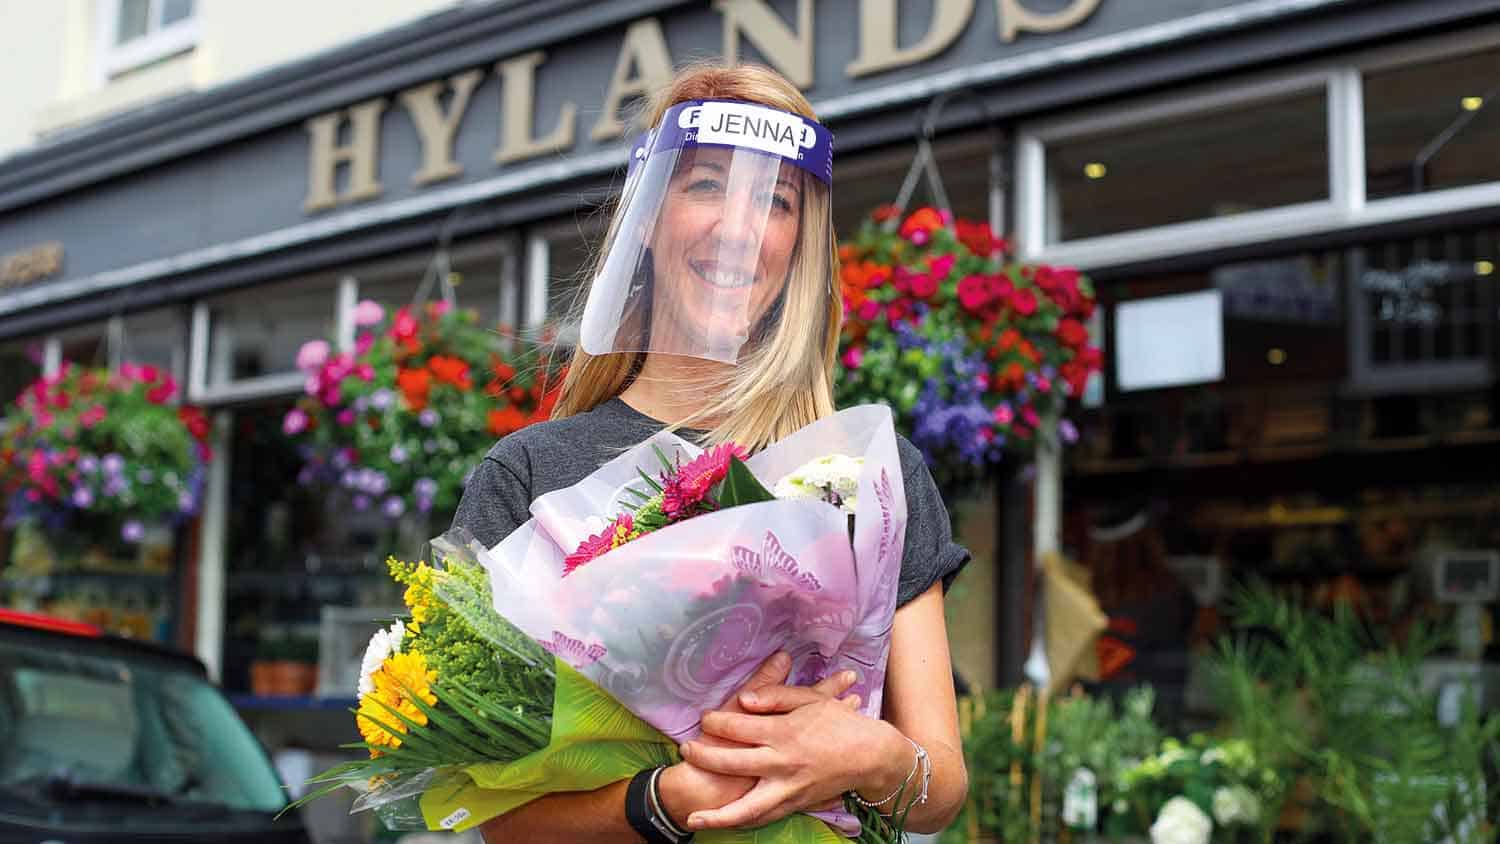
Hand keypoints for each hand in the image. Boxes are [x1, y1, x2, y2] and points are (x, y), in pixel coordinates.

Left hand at [679, 671, 895, 830]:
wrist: (872, 757)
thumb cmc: (841, 723)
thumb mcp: (810, 699)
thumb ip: (775, 696)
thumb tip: (743, 700)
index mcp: (783, 732)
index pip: (737, 727)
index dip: (716, 722)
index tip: (705, 719)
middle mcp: (782, 763)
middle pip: (731, 763)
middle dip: (704, 757)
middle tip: (686, 750)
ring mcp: (788, 788)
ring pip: (747, 808)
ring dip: (718, 815)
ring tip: (693, 818)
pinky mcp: (796, 804)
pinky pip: (765, 817)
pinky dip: (744, 823)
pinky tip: (726, 824)